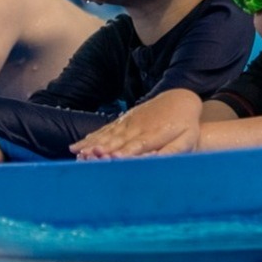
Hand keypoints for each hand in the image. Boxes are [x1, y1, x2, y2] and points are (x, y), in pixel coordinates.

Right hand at [72, 90, 202, 159]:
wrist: (180, 98)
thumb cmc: (186, 124)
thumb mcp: (186, 139)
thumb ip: (173, 151)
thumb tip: (159, 163)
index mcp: (153, 134)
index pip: (136, 146)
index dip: (123, 154)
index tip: (111, 159)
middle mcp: (137, 128)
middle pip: (116, 141)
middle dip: (100, 150)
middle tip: (84, 158)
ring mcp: (128, 123)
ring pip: (107, 135)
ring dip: (91, 144)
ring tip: (76, 153)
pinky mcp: (123, 120)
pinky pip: (104, 130)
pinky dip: (91, 138)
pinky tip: (79, 145)